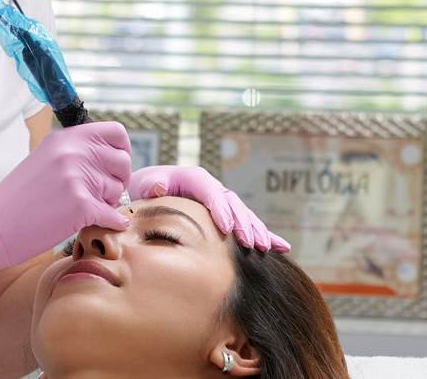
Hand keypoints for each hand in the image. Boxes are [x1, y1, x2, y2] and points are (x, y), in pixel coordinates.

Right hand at [0, 122, 131, 307]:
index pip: (116, 132)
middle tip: (102, 194)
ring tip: (83, 208)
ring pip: (118, 190)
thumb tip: (116, 156)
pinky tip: (105, 224)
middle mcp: (73, 152)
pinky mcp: (81, 205)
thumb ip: (77, 152)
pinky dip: (112, 223)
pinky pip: (113, 215)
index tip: (114, 167)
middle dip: (117, 181)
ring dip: (108, 203)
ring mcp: (77, 177)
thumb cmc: (20, 198)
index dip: (122, 150)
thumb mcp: (46, 159)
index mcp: (66, 138)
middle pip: (123, 162)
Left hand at [127, 165, 289, 252]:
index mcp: (195, 178)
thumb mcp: (144, 182)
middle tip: (252, 243)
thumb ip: (151, 183)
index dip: (220, 208)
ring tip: (268, 248)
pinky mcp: (226, 216)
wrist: (148, 194)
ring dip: (256, 231)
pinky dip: (264, 235)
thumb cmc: (145, 189)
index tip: (227, 227)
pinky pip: (246, 225)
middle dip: (244, 223)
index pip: (211, 192)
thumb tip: (159, 185)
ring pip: (244, 215)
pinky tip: (282, 248)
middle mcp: (212, 189)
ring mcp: (221, 203)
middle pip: (233, 204)